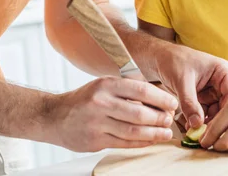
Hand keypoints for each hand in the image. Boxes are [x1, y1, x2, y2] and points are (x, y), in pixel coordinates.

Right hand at [48, 76, 177, 151]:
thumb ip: (126, 90)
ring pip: (133, 131)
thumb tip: (157, 97)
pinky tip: (151, 140)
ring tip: (166, 133)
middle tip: (170, 119)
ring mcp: (97, 123)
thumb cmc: (84, 99)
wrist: (55, 116)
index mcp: (106, 85)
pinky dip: (140, 143)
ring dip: (154, 134)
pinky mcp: (95, 141)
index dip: (161, 98)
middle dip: (159, 118)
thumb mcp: (103, 85)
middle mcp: (101, 103)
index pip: (141, 90)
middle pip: (139, 113)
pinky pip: (124, 143)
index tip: (172, 103)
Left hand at [154, 44, 227, 129]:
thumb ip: (190, 103)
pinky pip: (204, 111)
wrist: (158, 57)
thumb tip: (197, 125)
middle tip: (202, 134)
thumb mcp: (182, 82)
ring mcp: (213, 89)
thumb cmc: (172, 61)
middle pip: (224, 106)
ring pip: (214, 111)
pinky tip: (188, 126)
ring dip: (203, 122)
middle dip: (213, 120)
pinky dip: (196, 119)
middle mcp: (222, 81)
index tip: (215, 129)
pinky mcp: (203, 96)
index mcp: (224, 71)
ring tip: (192, 131)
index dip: (224, 113)